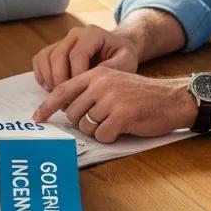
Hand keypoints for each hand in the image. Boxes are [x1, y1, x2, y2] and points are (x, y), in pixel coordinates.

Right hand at [32, 26, 139, 90]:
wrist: (116, 49)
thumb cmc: (122, 56)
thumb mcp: (126, 61)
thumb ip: (113, 68)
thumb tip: (92, 79)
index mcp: (91, 34)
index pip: (77, 55)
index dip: (76, 76)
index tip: (82, 94)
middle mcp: (74, 34)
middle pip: (57, 56)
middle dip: (60, 81)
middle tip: (68, 101)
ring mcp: (62, 41)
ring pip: (46, 57)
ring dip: (49, 80)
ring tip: (60, 97)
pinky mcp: (53, 49)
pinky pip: (40, 60)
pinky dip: (41, 76)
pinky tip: (51, 89)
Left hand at [32, 65, 194, 143]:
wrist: (173, 98)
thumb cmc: (142, 95)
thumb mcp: (114, 82)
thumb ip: (91, 90)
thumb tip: (66, 110)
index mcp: (97, 74)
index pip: (63, 90)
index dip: (47, 106)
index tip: (38, 117)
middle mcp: (101, 84)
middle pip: (73, 113)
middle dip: (82, 123)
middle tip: (101, 121)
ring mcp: (111, 99)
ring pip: (86, 126)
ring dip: (97, 130)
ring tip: (114, 122)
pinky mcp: (121, 115)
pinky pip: (101, 135)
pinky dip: (109, 137)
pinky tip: (122, 129)